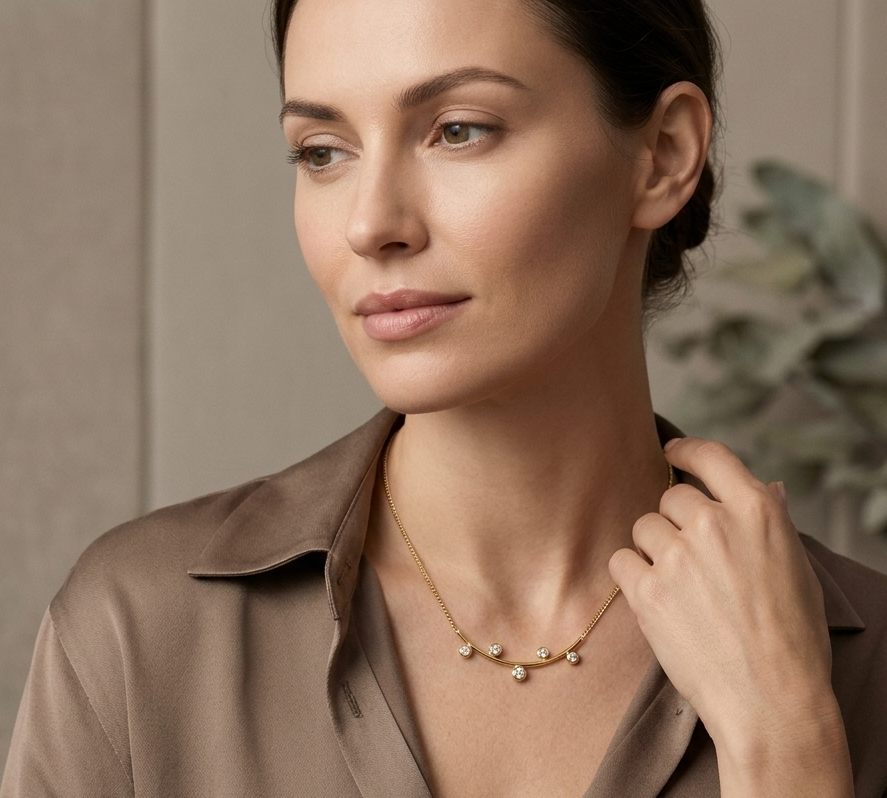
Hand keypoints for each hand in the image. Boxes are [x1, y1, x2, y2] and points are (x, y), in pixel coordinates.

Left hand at [609, 437, 852, 796]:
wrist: (771, 702)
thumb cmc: (793, 641)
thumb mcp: (798, 569)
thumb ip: (772, 523)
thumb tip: (767, 488)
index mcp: (756, 512)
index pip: (711, 457)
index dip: (685, 451)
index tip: (671, 451)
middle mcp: (713, 525)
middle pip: (671, 498)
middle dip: (676, 523)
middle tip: (691, 561)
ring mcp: (677, 556)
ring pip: (644, 528)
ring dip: (653, 550)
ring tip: (679, 588)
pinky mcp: (646, 590)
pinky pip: (621, 560)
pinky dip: (631, 576)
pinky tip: (654, 599)